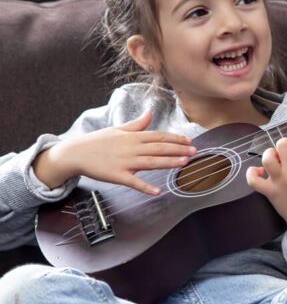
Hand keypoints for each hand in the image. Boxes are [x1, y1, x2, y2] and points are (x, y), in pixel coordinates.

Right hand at [33, 110, 195, 194]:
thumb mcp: (118, 129)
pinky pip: (134, 182)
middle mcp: (131, 148)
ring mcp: (125, 162)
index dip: (175, 138)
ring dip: (169, 162)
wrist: (76, 153)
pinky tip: (157, 191)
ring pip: (151, 162)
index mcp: (133, 136)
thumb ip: (137, 124)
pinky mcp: (117, 175)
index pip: (159, 136)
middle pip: (159, 148)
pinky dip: (145, 187)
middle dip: (178, 149)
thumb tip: (150, 113)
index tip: (189, 140)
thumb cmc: (98, 141)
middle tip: (194, 152)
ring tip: (184, 163)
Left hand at [246, 133, 286, 246]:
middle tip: (285, 153)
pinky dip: (252, 173)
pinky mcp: (270, 192)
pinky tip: (258, 171)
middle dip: (283, 145)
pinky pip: (253, 180)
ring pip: (267, 158)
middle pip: (282, 144)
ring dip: (269, 155)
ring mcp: (280, 181)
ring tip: (273, 160)